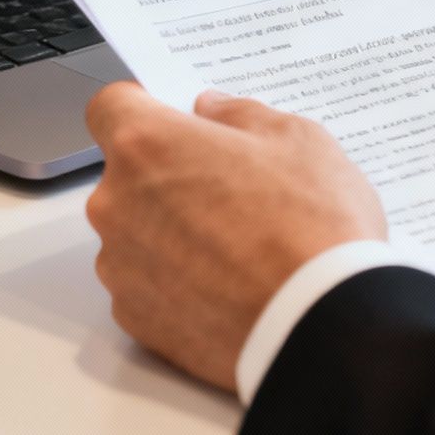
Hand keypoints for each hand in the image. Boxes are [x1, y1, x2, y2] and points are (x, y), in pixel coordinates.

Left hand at [83, 82, 385, 391]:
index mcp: (148, 145)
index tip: (176, 122)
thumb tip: (212, 112)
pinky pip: (146, 282)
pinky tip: (229, 284)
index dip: (144, 109)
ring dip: (171, 230)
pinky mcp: (134, 318)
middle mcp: (116, 204)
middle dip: (169, 174)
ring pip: (136, 230)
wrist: (323, 327)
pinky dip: (177, 280)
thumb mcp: (297, 140)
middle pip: (127, 174)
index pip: (111, 107)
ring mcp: (120, 266)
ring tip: (238, 245)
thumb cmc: (311, 228)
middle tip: (231, 188)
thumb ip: (240, 115)